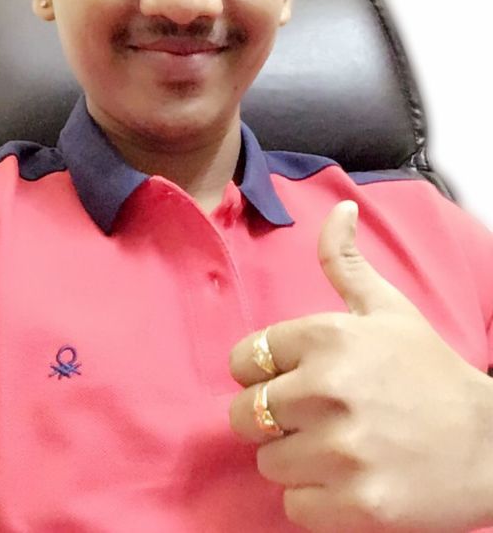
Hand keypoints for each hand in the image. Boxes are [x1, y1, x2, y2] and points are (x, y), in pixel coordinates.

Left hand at [229, 201, 492, 531]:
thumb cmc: (429, 370)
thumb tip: (338, 208)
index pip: (244, 360)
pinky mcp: (355, 505)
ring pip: (267, 461)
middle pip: (244, 414)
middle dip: (271, 417)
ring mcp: (341, 450)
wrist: (489, 445)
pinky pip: (294, 506)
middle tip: (311, 417)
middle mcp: (327, 389)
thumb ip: (345, 261)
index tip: (286, 379)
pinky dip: (313, 500)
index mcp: (326, 336)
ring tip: (334, 447)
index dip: (260, 372)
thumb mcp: (388, 308)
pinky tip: (346, 479)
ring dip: (293, 459)